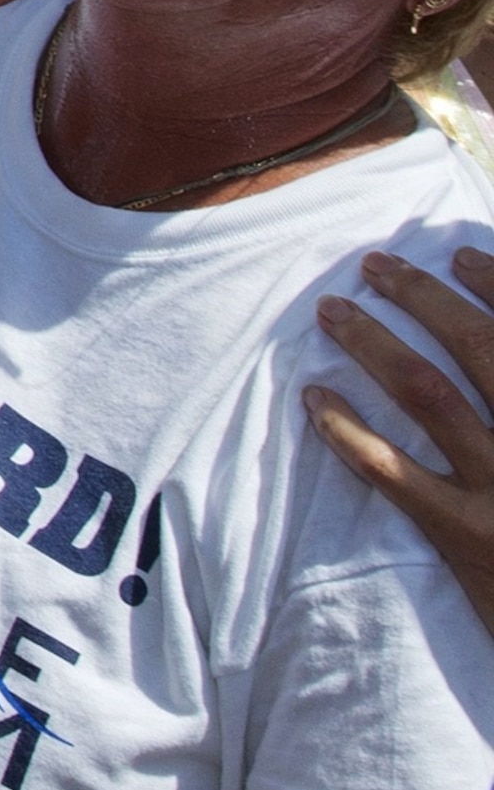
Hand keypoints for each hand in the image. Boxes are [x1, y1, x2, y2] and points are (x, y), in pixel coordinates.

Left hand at [309, 247, 493, 638]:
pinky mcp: (467, 539)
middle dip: (427, 297)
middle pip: (484, 349)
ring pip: (430, 395)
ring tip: (333, 310)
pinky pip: (394, 474)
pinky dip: (349, 430)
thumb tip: (484, 341)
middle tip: (376, 263)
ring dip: (375, 343)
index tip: (459, 251)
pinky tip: (314, 399)